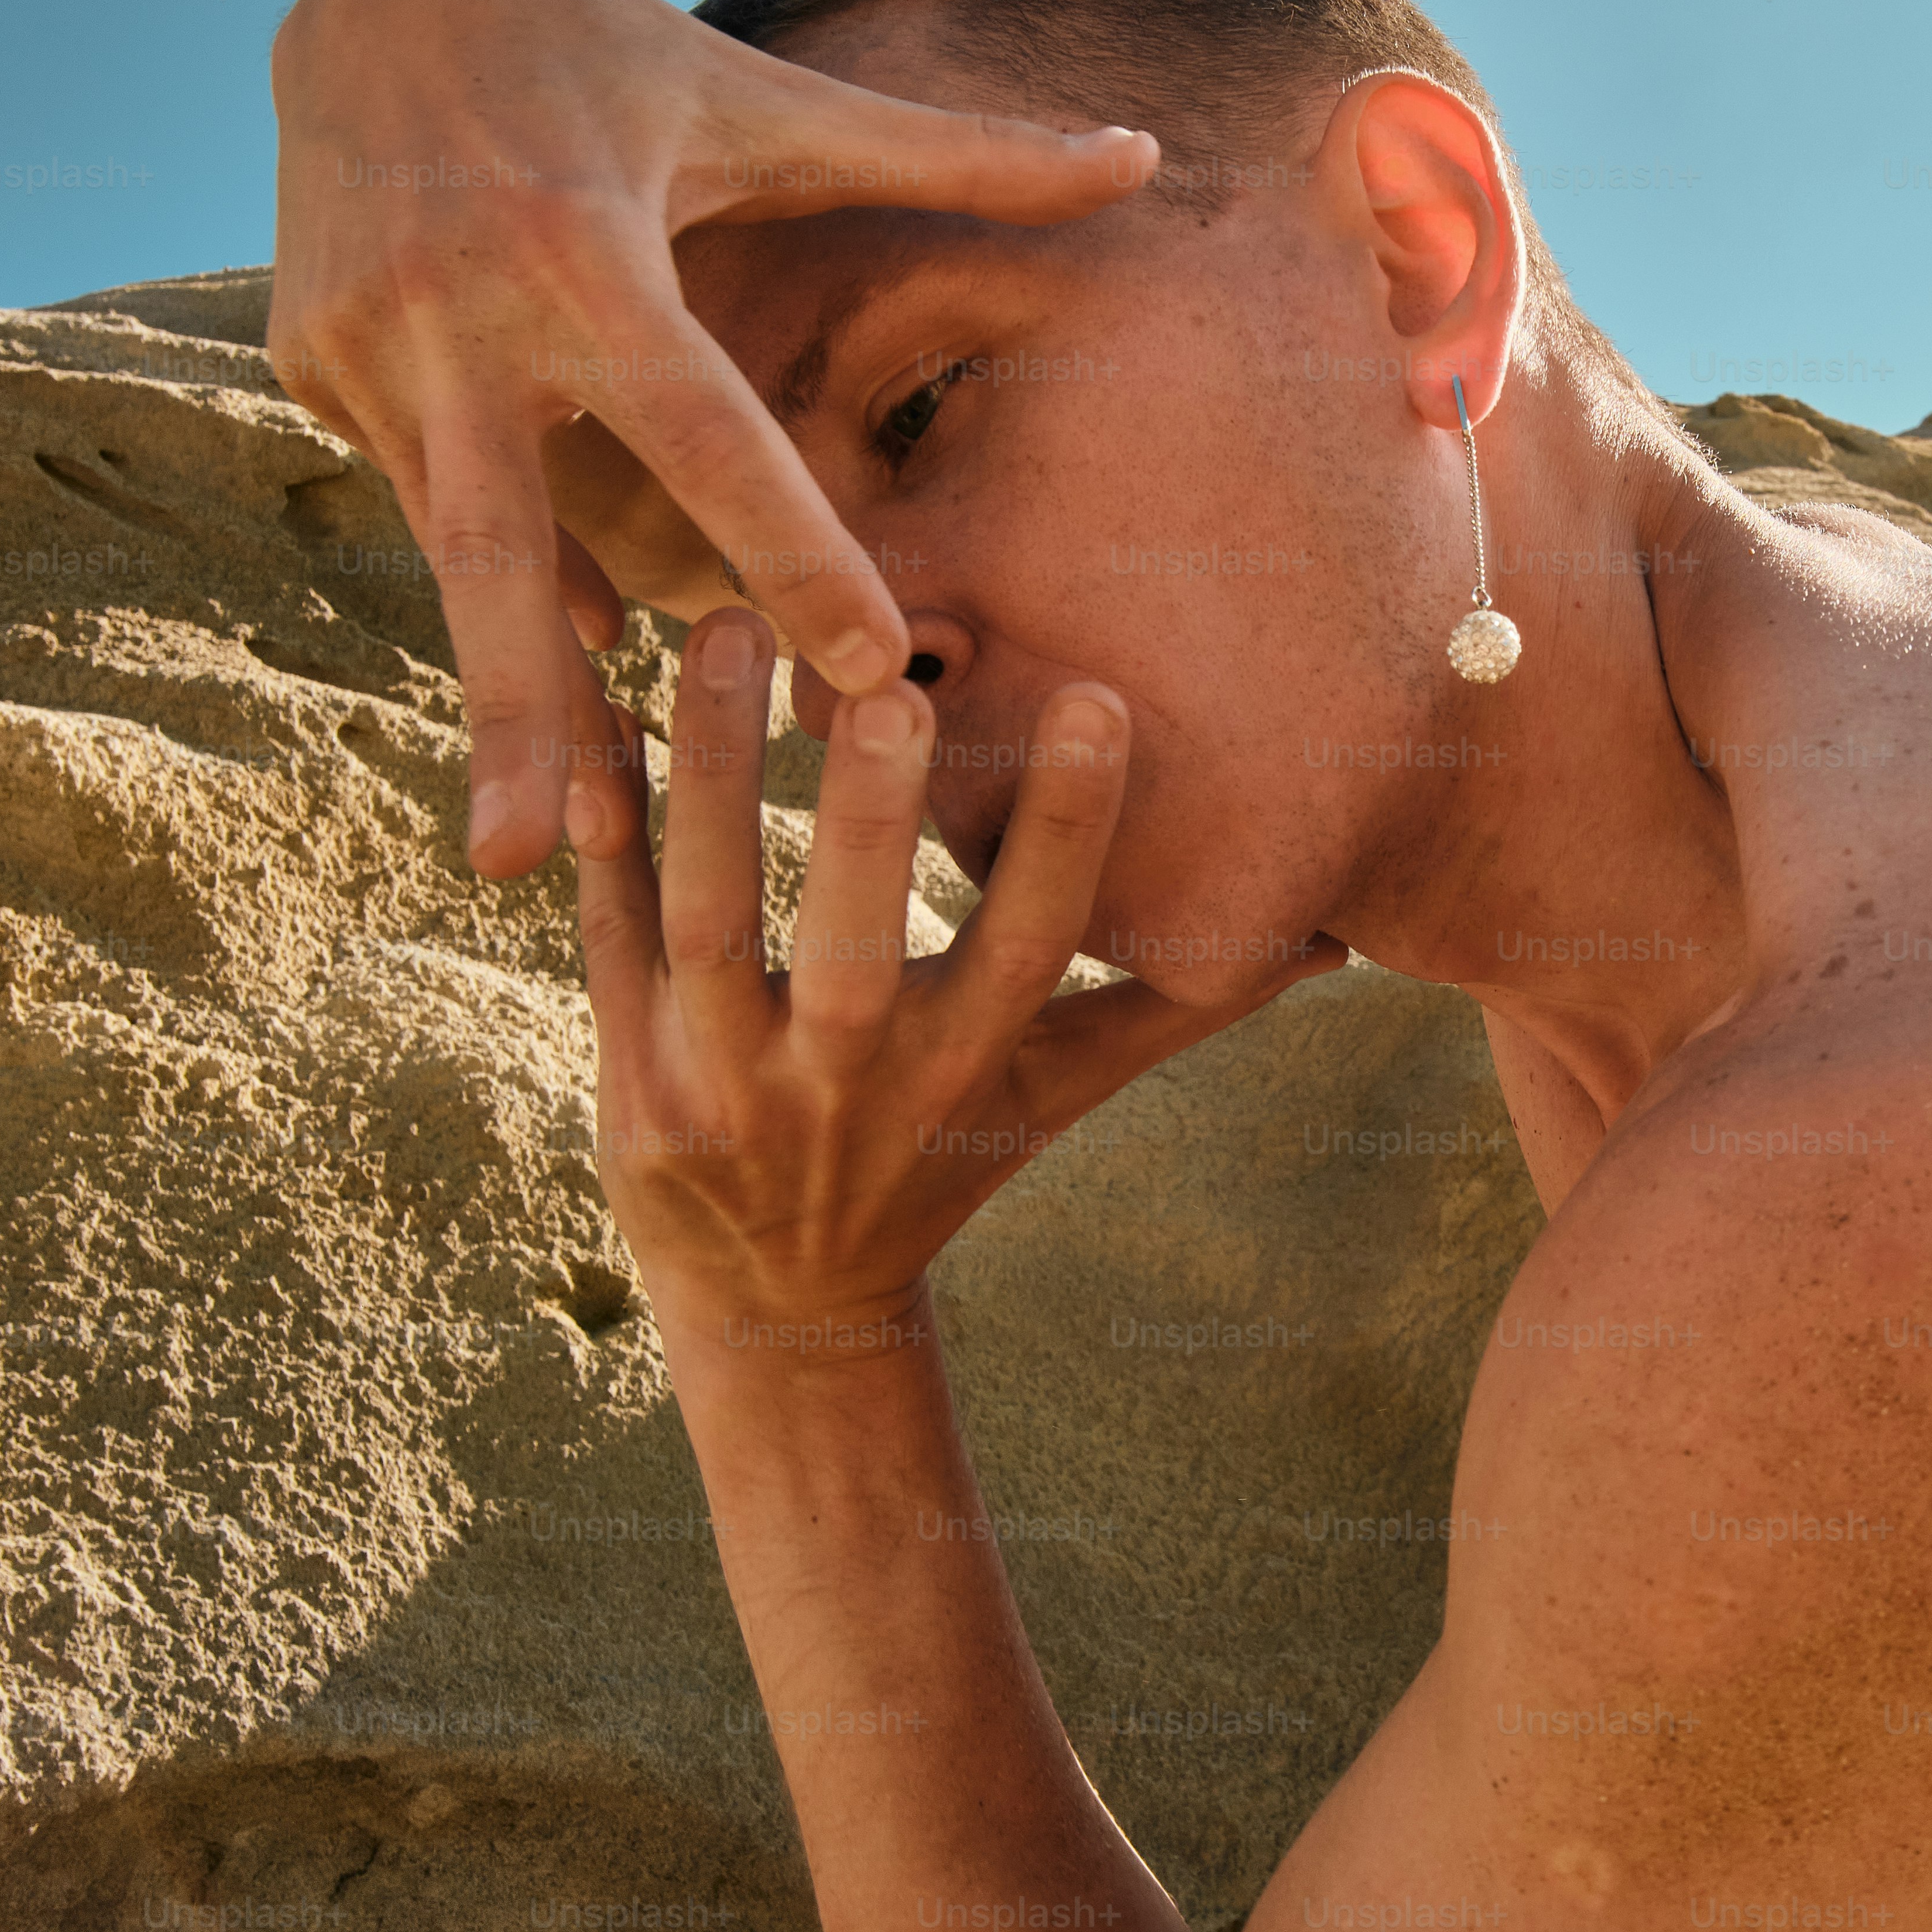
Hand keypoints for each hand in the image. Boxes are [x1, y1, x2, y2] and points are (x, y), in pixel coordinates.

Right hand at [266, 0, 1160, 876]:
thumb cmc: (616, 45)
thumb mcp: (767, 95)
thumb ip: (952, 152)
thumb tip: (1142, 155)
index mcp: (580, 246)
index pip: (703, 429)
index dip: (788, 550)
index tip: (860, 673)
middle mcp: (456, 309)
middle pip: (494, 541)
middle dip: (513, 708)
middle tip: (527, 862)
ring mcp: (362, 346)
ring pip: (456, 546)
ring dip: (508, 686)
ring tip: (540, 846)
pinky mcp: (306, 363)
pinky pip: (423, 492)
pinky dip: (493, 569)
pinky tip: (558, 664)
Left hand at [574, 610, 1344, 1360]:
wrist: (778, 1304)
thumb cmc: (939, 1157)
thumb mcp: (1056, 1093)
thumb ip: (1174, 1005)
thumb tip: (1336, 938)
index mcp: (968, 1069)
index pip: (1033, 946)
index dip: (1073, 835)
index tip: (1103, 701)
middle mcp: (851, 1084)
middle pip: (855, 943)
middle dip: (867, 814)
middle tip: (886, 675)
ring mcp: (727, 1086)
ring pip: (709, 918)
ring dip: (709, 775)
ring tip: (718, 627)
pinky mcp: (627, 1077)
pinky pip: (604, 934)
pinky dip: (596, 832)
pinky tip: (595, 716)